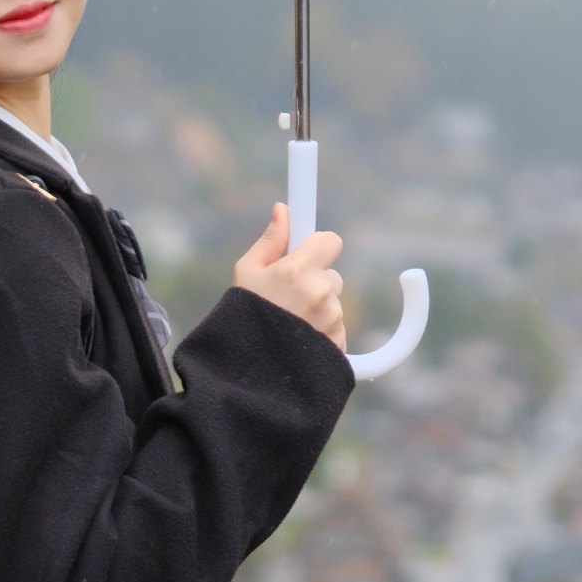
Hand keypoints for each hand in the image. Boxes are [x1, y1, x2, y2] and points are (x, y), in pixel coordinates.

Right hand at [234, 203, 345, 350]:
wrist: (250, 373)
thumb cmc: (243, 318)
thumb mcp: (247, 273)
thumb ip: (271, 240)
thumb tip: (283, 209)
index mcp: (298, 270)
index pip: (330, 241)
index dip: (319, 246)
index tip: (307, 253)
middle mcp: (320, 292)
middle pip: (331, 276)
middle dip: (315, 283)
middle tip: (287, 299)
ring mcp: (331, 319)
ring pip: (333, 304)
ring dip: (318, 310)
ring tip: (289, 325)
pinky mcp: (338, 343)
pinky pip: (336, 328)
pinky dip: (322, 333)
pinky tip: (299, 342)